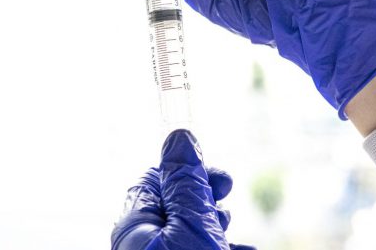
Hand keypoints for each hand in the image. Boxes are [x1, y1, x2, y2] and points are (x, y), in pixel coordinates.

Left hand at [112, 130, 254, 249]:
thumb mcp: (191, 221)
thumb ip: (185, 181)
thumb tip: (178, 136)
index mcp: (135, 227)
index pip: (156, 179)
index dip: (190, 173)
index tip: (218, 181)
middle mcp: (143, 243)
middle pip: (176, 203)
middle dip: (207, 200)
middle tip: (226, 208)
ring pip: (190, 228)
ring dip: (216, 225)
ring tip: (227, 237)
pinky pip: (199, 247)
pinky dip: (221, 245)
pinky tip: (241, 248)